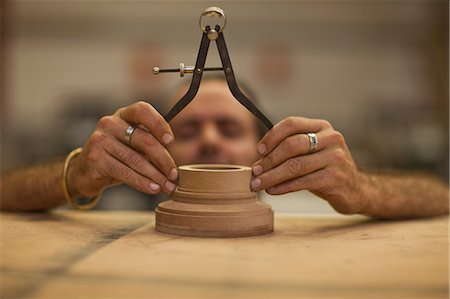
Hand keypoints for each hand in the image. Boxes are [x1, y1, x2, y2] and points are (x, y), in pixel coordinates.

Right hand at [67, 101, 177, 197]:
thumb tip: (174, 166)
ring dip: (156, 176)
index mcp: (123, 115)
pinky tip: (153, 188)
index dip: (159, 124)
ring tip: (168, 186)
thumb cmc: (116, 157)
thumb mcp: (133, 146)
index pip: (143, 110)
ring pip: (136, 160)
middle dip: (164, 160)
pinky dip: (142, 182)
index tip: (170, 141)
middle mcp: (110, 123)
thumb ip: (150, 147)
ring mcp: (100, 140)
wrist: (84, 172)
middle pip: (144, 140)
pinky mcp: (96, 159)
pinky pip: (125, 172)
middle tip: (174, 175)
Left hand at [250, 116, 366, 213]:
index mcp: (322, 127)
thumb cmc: (325, 169)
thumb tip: (258, 160)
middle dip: (269, 160)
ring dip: (272, 176)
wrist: (356, 190)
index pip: (291, 124)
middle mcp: (331, 138)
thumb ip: (290, 150)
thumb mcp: (311, 153)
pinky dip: (283, 187)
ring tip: (258, 184)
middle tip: (255, 172)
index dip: (272, 136)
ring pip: (294, 166)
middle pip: (291, 145)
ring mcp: (335, 158)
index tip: (259, 151)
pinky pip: (302, 182)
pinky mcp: (335, 178)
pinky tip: (273, 191)